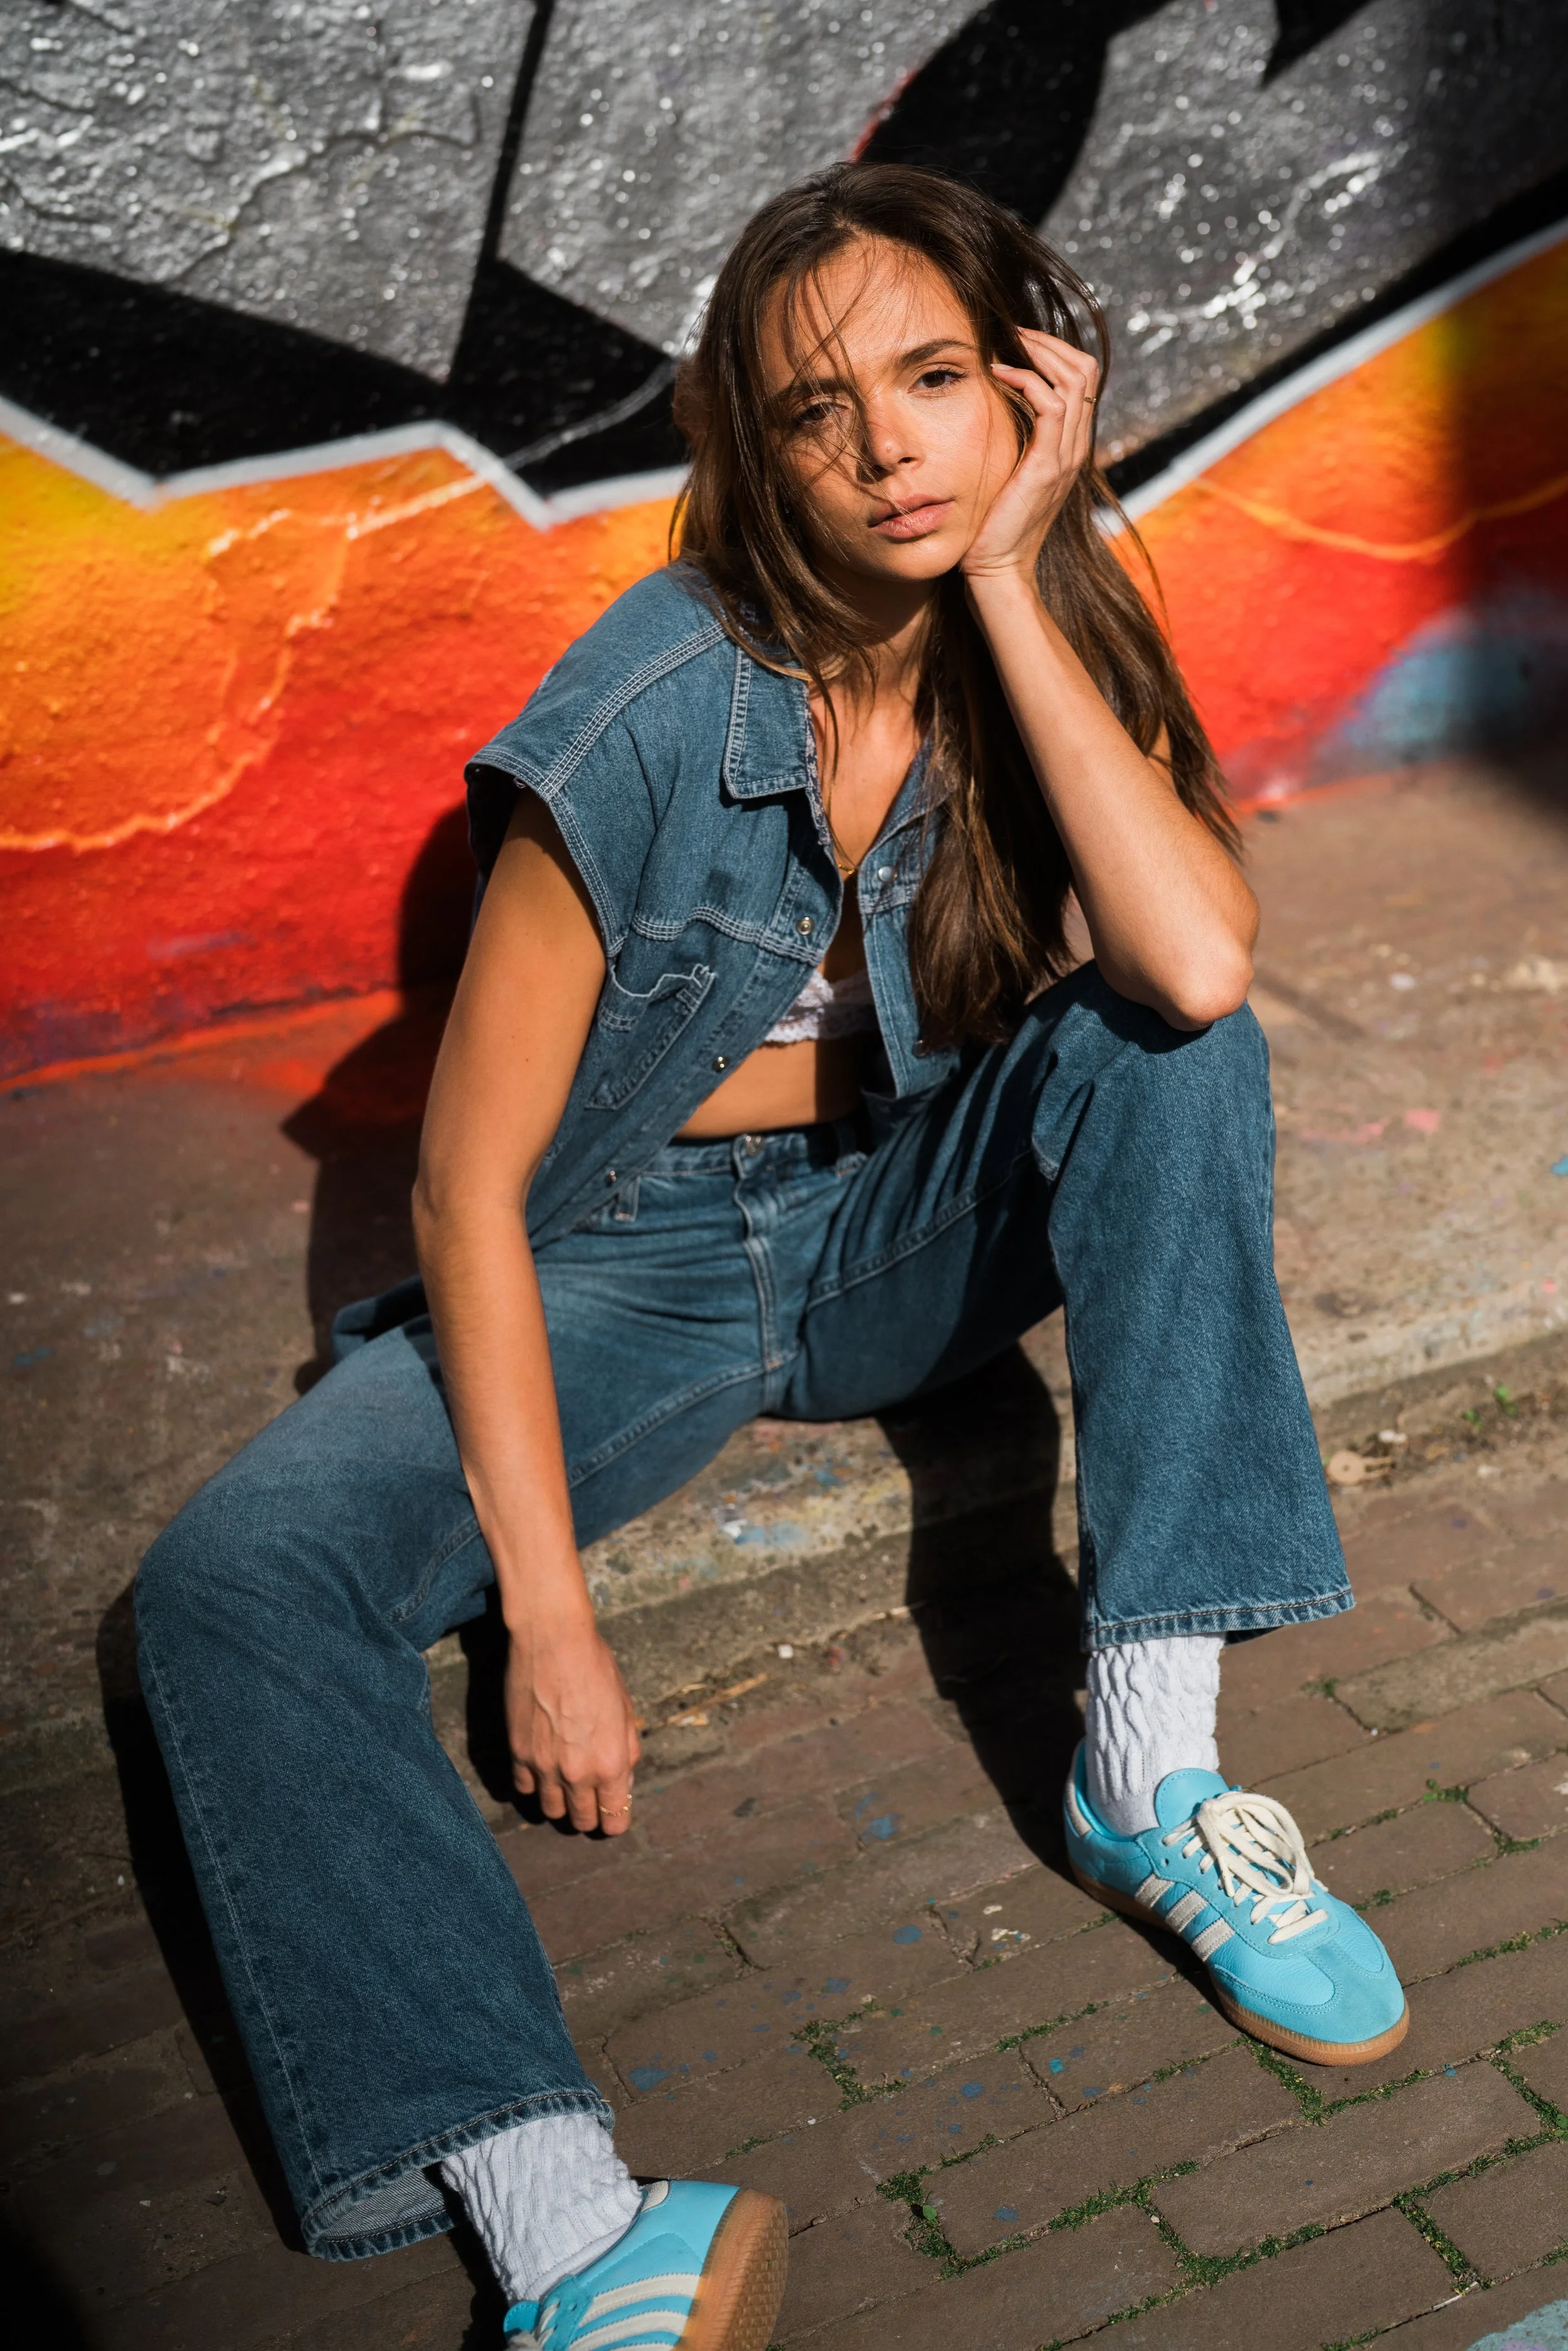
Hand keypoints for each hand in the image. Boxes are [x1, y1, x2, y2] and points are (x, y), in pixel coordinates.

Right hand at [505, 1604, 641, 1835]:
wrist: (554, 1641)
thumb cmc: (596, 1668)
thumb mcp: (625, 1710)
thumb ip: (626, 1751)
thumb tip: (622, 1779)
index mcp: (611, 1764)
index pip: (614, 1820)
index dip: (614, 1818)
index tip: (612, 1810)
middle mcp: (577, 1774)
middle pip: (581, 1821)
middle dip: (589, 1814)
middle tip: (589, 1799)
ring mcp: (544, 1767)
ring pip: (550, 1810)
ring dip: (560, 1802)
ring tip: (565, 1785)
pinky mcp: (518, 1754)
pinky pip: (524, 1788)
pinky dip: (534, 1784)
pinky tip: (541, 1769)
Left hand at [960, 329, 1099, 584]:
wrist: (998, 569)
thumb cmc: (993, 525)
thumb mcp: (1009, 474)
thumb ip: (1016, 443)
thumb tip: (998, 409)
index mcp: (1069, 446)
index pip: (1083, 380)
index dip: (1057, 351)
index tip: (1020, 341)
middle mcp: (1074, 448)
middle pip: (1086, 370)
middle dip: (1050, 342)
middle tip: (1014, 332)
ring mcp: (1065, 457)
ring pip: (1074, 381)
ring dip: (1039, 352)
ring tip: (1007, 344)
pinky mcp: (1046, 467)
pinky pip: (1050, 406)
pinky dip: (1026, 380)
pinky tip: (999, 375)